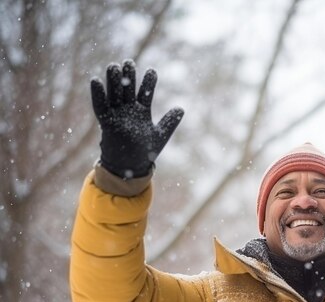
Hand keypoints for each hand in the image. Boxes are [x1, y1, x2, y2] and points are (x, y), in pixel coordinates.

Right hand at [91, 59, 183, 178]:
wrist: (131, 167)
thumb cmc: (145, 152)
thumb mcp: (160, 135)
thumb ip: (169, 122)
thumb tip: (181, 109)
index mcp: (141, 112)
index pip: (145, 93)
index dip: (148, 82)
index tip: (152, 71)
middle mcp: (127, 110)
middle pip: (127, 89)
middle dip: (128, 76)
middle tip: (129, 62)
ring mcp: (116, 115)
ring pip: (114, 94)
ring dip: (113, 81)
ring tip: (113, 66)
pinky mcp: (106, 123)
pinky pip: (100, 107)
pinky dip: (97, 95)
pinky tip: (95, 81)